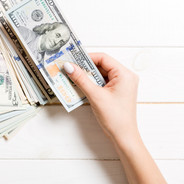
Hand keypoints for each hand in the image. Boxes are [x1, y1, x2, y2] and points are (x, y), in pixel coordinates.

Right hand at [64, 53, 165, 182]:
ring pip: (100, 73)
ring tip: (73, 76)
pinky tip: (80, 85)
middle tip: (70, 68)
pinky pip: (101, 82)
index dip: (86, 58)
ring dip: (86, 75)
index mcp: (124, 74)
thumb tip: (69, 66)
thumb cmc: (115, 118)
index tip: (72, 60)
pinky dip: (90, 83)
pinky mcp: (115, 91)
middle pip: (101, 65)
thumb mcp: (95, 95)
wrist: (123, 136)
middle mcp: (125, 77)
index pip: (103, 58)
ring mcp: (121, 84)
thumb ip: (81, 79)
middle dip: (85, 67)